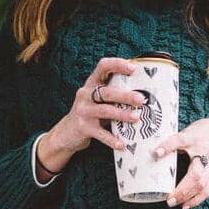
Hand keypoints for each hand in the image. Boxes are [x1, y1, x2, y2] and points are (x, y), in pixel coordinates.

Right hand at [36, 57, 145, 173]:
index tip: (133, 68)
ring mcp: (83, 111)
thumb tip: (141, 95)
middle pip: (106, 92)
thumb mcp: (97, 100)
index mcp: (91, 83)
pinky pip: (100, 134)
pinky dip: (112, 139)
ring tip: (136, 117)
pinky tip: (122, 144)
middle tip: (141, 99)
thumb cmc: (90, 113)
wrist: (67, 132)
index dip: (117, 64)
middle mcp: (85, 94)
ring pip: (105, 111)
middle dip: (125, 95)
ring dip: (122, 114)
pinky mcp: (83, 127)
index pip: (103, 66)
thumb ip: (113, 95)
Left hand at [153, 118, 208, 208]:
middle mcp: (205, 154)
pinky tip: (185, 206)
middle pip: (195, 174)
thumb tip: (156, 151)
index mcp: (195, 139)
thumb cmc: (205, 133)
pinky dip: (195, 200)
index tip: (157, 153)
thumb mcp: (190, 131)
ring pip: (202, 185)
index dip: (169, 146)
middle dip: (182, 188)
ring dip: (187, 197)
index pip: (181, 140)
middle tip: (168, 197)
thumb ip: (176, 140)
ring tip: (172, 202)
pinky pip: (206, 191)